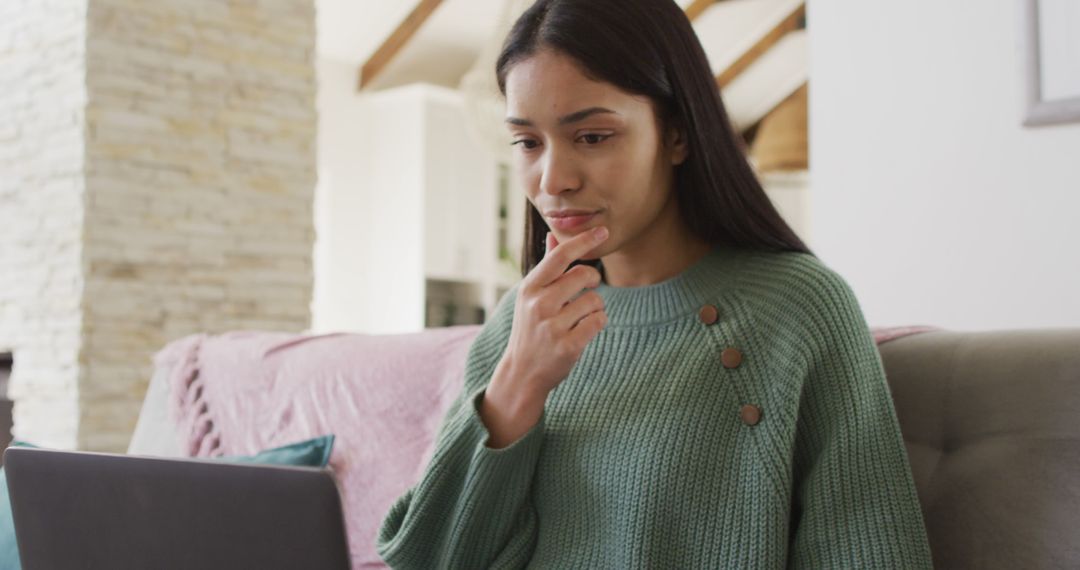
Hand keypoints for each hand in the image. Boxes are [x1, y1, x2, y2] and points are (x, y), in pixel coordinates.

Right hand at [479, 226, 609, 446]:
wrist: (522, 373)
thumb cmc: (531, 328)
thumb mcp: (530, 296)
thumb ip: (546, 265)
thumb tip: (552, 234)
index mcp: (530, 287)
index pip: (560, 256)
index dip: (584, 241)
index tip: (603, 231)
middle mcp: (538, 304)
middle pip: (584, 275)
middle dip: (593, 280)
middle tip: (587, 289)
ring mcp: (552, 326)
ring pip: (595, 300)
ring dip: (595, 307)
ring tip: (580, 318)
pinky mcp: (567, 346)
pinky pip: (599, 321)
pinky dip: (598, 323)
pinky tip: (585, 330)